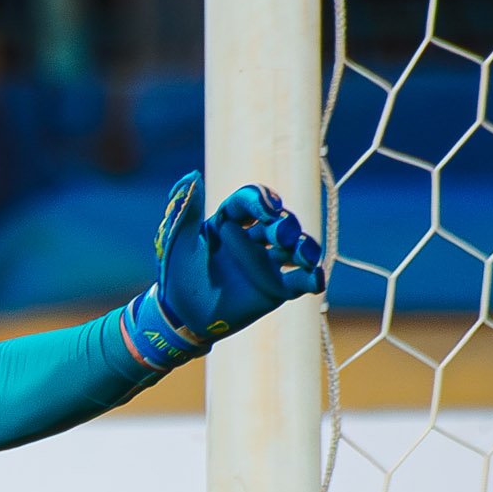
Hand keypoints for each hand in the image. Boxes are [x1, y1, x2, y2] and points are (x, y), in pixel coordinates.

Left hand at [122, 172, 324, 371]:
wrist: (180, 316)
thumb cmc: (177, 274)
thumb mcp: (176, 242)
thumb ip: (185, 210)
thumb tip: (191, 175)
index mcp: (230, 220)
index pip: (251, 201)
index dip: (262, 201)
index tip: (267, 209)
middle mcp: (254, 238)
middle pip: (279, 223)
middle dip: (285, 226)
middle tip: (281, 236)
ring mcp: (268, 262)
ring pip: (295, 249)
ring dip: (306, 248)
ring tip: (307, 257)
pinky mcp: (277, 287)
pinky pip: (299, 280)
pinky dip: (311, 278)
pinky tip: (316, 280)